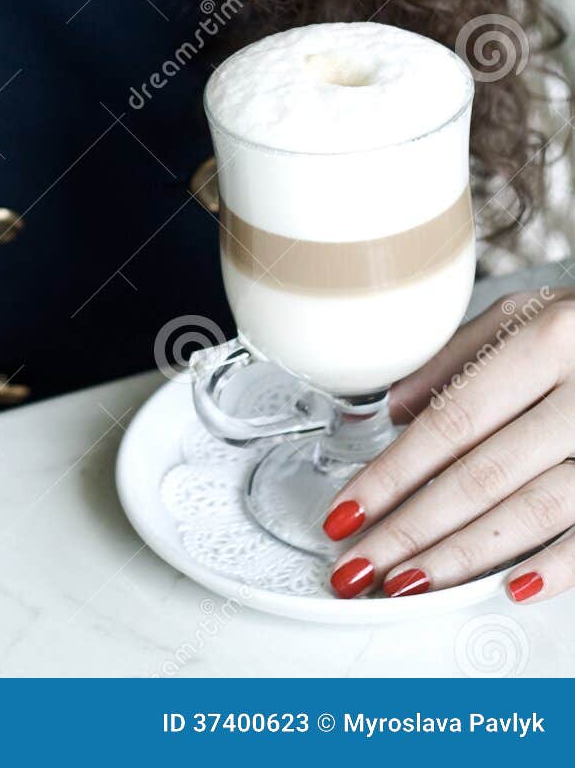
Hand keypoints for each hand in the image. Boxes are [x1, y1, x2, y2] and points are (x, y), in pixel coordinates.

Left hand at [321, 285, 574, 603]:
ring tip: (408, 582)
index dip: (393, 474)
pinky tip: (509, 587)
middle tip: (360, 564)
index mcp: (548, 339)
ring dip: (463, 557)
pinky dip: (555, 569)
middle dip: (411, 529)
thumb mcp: (523, 314)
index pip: (452, 421)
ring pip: (533, 512)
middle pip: (483, 475)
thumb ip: (455, 359)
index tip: (349, 511)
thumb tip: (394, 412)